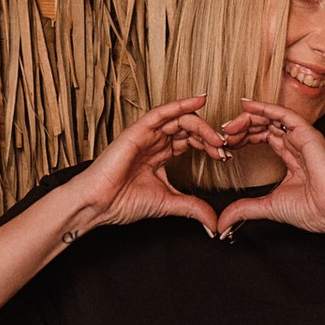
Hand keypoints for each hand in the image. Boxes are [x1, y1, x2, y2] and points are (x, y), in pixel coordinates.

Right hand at [56, 101, 230, 237]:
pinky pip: (162, 113)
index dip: (209, 146)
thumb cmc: (122, 202)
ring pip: (180, 120)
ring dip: (202, 126)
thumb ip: (192, 208)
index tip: (226, 156)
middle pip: (188, 129)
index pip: (190, 142)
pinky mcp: (137, 131)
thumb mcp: (168, 204)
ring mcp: (146, 135)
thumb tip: (214, 223)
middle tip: (226, 147)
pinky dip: (181, 105)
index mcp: (159, 155)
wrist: (98, 204)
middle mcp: (154, 142)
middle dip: (209, 136)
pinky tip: (200, 101)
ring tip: (217, 138)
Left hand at [213, 102, 324, 244]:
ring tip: (230, 125)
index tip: (226, 144)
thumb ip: (245, 209)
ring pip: (272, 118)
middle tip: (223, 133)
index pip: (265, 139)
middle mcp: (298, 145)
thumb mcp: (269, 207)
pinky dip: (265, 108)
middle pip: (266, 127)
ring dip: (248, 118)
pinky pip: (284, 114)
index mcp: (293, 159)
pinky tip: (247, 105)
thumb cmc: (313, 211)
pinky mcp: (308, 134)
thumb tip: (223, 222)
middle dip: (243, 128)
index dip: (245, 138)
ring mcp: (303, 138)